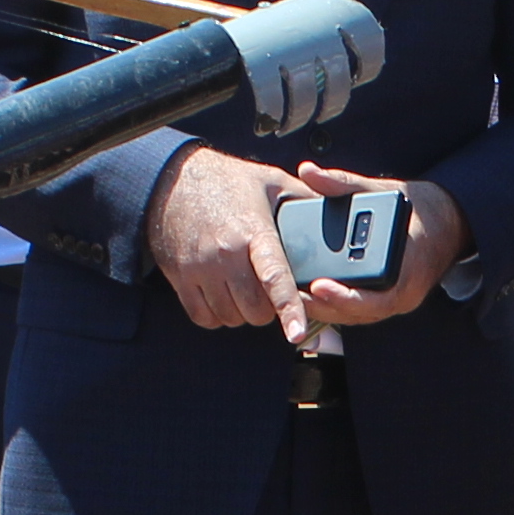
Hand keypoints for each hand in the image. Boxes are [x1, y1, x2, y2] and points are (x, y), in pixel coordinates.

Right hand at [142, 145, 307, 342]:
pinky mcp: (180, 278)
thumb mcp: (271, 181)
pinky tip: (224, 295)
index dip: (289, 309)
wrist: (172, 180)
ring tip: (245, 288)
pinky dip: (217, 315)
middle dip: (268, 309)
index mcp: (253, 231)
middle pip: (256, 310)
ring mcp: (199, 268)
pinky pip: (204, 317)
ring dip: (243, 312)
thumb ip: (304, 199)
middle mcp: (224, 253)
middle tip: (269, 291)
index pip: (275, 278)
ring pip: (231, 317)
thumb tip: (340, 209)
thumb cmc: (227, 182)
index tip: (298, 334)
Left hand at [300, 168, 466, 329]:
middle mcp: (406, 291)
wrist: (452, 223)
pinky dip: (336, 307)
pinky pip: (361, 311)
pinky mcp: (388, 300)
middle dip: (327, 307)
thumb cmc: (421, 208)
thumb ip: (344, 183)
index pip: (379, 295)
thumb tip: (308, 172)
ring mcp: (398, 300)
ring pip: (358, 316)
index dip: (347, 296)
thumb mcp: (384, 190)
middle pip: (361, 311)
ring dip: (327, 311)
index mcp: (411, 266)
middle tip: (296, 295)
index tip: (319, 286)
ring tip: (296, 298)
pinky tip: (311, 298)